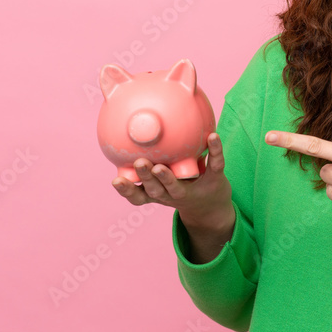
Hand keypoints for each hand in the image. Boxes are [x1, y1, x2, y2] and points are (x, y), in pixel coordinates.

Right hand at [111, 133, 232, 227]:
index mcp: (158, 193)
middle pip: (155, 189)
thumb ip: (150, 160)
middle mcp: (172, 195)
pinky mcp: (215, 181)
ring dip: (167, 177)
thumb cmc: (180, 186)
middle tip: (140, 163)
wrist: (212, 207)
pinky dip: (215, 151)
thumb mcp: (162, 179)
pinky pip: (215, 165)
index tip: (116, 180)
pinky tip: (213, 136)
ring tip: (159, 167)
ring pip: (177, 185)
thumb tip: (138, 123)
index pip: (138, 195)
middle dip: (146, 178)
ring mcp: (193, 190)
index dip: (127, 190)